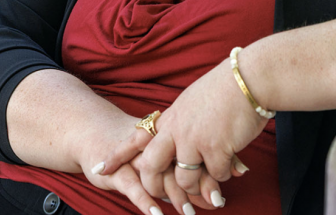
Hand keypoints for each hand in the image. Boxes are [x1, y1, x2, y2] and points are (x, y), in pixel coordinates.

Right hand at [81, 114, 223, 213]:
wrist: (94, 129)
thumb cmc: (140, 141)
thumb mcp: (173, 145)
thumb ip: (204, 156)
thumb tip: (241, 169)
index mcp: (170, 133)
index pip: (196, 148)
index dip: (214, 167)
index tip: (232, 181)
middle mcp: (152, 145)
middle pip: (180, 162)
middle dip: (199, 183)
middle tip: (216, 201)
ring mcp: (134, 157)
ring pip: (159, 176)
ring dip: (176, 195)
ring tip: (190, 212)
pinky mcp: (116, 171)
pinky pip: (132, 187)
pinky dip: (145, 200)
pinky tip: (156, 213)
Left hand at [99, 57, 266, 198]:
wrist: (249, 78)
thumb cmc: (227, 88)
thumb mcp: (193, 101)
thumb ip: (183, 121)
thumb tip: (179, 136)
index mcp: (171, 117)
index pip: (136, 138)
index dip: (118, 155)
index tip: (101, 168)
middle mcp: (177, 129)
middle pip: (152, 167)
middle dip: (155, 188)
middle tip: (163, 199)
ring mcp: (194, 139)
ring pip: (184, 179)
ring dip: (198, 186)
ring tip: (209, 188)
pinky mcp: (215, 148)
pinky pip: (215, 175)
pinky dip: (224, 175)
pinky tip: (232, 168)